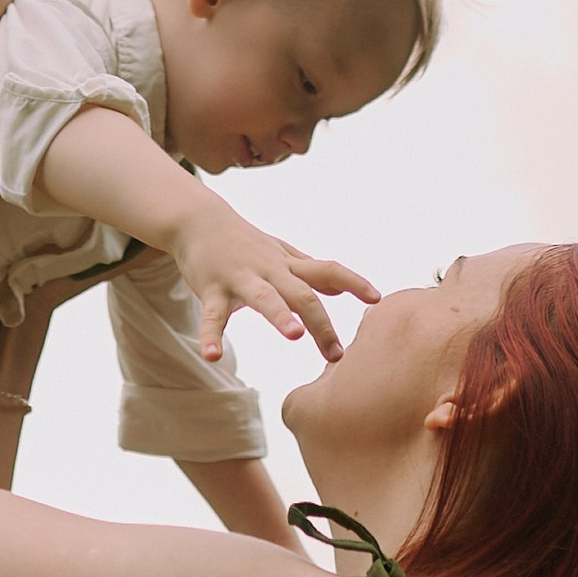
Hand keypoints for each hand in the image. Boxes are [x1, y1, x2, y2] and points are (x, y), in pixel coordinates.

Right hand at [170, 196, 378, 366]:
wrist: (199, 220)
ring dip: (280, 316)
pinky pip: (212, 315)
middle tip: (337, 355)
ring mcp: (241, 279)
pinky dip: (210, 336)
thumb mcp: (281, 254)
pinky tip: (212, 356)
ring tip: (294, 335)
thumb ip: (310, 272)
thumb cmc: (245, 241)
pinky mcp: (212, 289)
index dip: (354, 282)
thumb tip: (341, 289)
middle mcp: (270, 270)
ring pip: (264, 298)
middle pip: (302, 294)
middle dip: (321, 323)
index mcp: (288, 265)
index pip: (328, 270)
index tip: (378, 300)